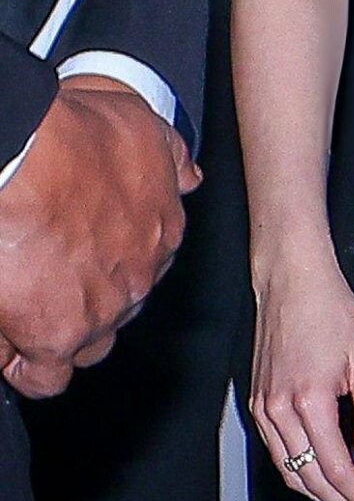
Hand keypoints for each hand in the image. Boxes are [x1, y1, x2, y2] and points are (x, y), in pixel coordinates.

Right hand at [0, 75, 200, 397]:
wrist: (27, 157)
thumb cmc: (74, 134)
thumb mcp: (141, 125)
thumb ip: (169, 155)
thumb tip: (188, 176)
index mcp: (163, 228)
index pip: (150, 261)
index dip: (113, 258)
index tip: (86, 248)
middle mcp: (139, 275)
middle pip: (120, 306)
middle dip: (90, 297)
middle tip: (50, 275)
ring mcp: (101, 311)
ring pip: (88, 344)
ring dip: (62, 331)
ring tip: (26, 306)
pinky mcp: (57, 337)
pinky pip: (45, 375)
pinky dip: (26, 365)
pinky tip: (11, 343)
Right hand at [250, 250, 353, 500]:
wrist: (292, 280)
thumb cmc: (331, 311)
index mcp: (309, 401)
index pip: (338, 470)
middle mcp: (279, 412)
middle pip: (312, 482)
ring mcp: (264, 409)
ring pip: (290, 474)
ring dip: (322, 499)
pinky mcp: (258, 404)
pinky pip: (278, 455)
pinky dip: (301, 474)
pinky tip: (323, 479)